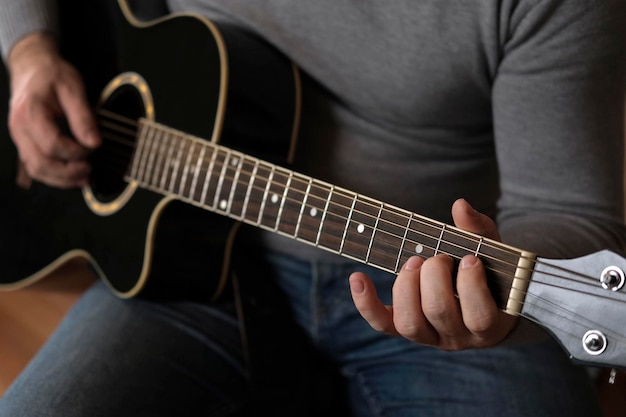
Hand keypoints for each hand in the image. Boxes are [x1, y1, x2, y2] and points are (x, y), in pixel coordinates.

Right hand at [7, 32, 99, 188]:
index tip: (94, 148)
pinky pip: (35, 167)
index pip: (52, 145)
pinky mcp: (24, 143)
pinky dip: (54, 176)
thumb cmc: (52, 75)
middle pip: (40, 163)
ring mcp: (19, 138)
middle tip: (90, 169)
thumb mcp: (73, 89)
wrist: (33, 67)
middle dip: (68, 172)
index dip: (76, 152)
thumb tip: (95, 143)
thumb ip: (84, 117)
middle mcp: (19, 128)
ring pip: (36, 170)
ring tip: (85, 177)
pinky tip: (73, 175)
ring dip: (61, 180)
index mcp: (30, 113)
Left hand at [349, 198, 517, 349]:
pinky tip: (358, 277)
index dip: (470, 286)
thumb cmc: (489, 275)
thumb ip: (479, 231)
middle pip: (439, 313)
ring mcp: (428, 336)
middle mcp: (457, 337)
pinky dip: (366, 302)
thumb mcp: (493, 255)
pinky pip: (381, 323)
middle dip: (434, 277)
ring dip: (406, 287)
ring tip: (413, 262)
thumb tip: (460, 205)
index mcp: (487, 323)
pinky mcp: (403, 330)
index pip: (479, 316)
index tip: (468, 258)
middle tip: (438, 258)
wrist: (480, 305)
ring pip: (410, 323)